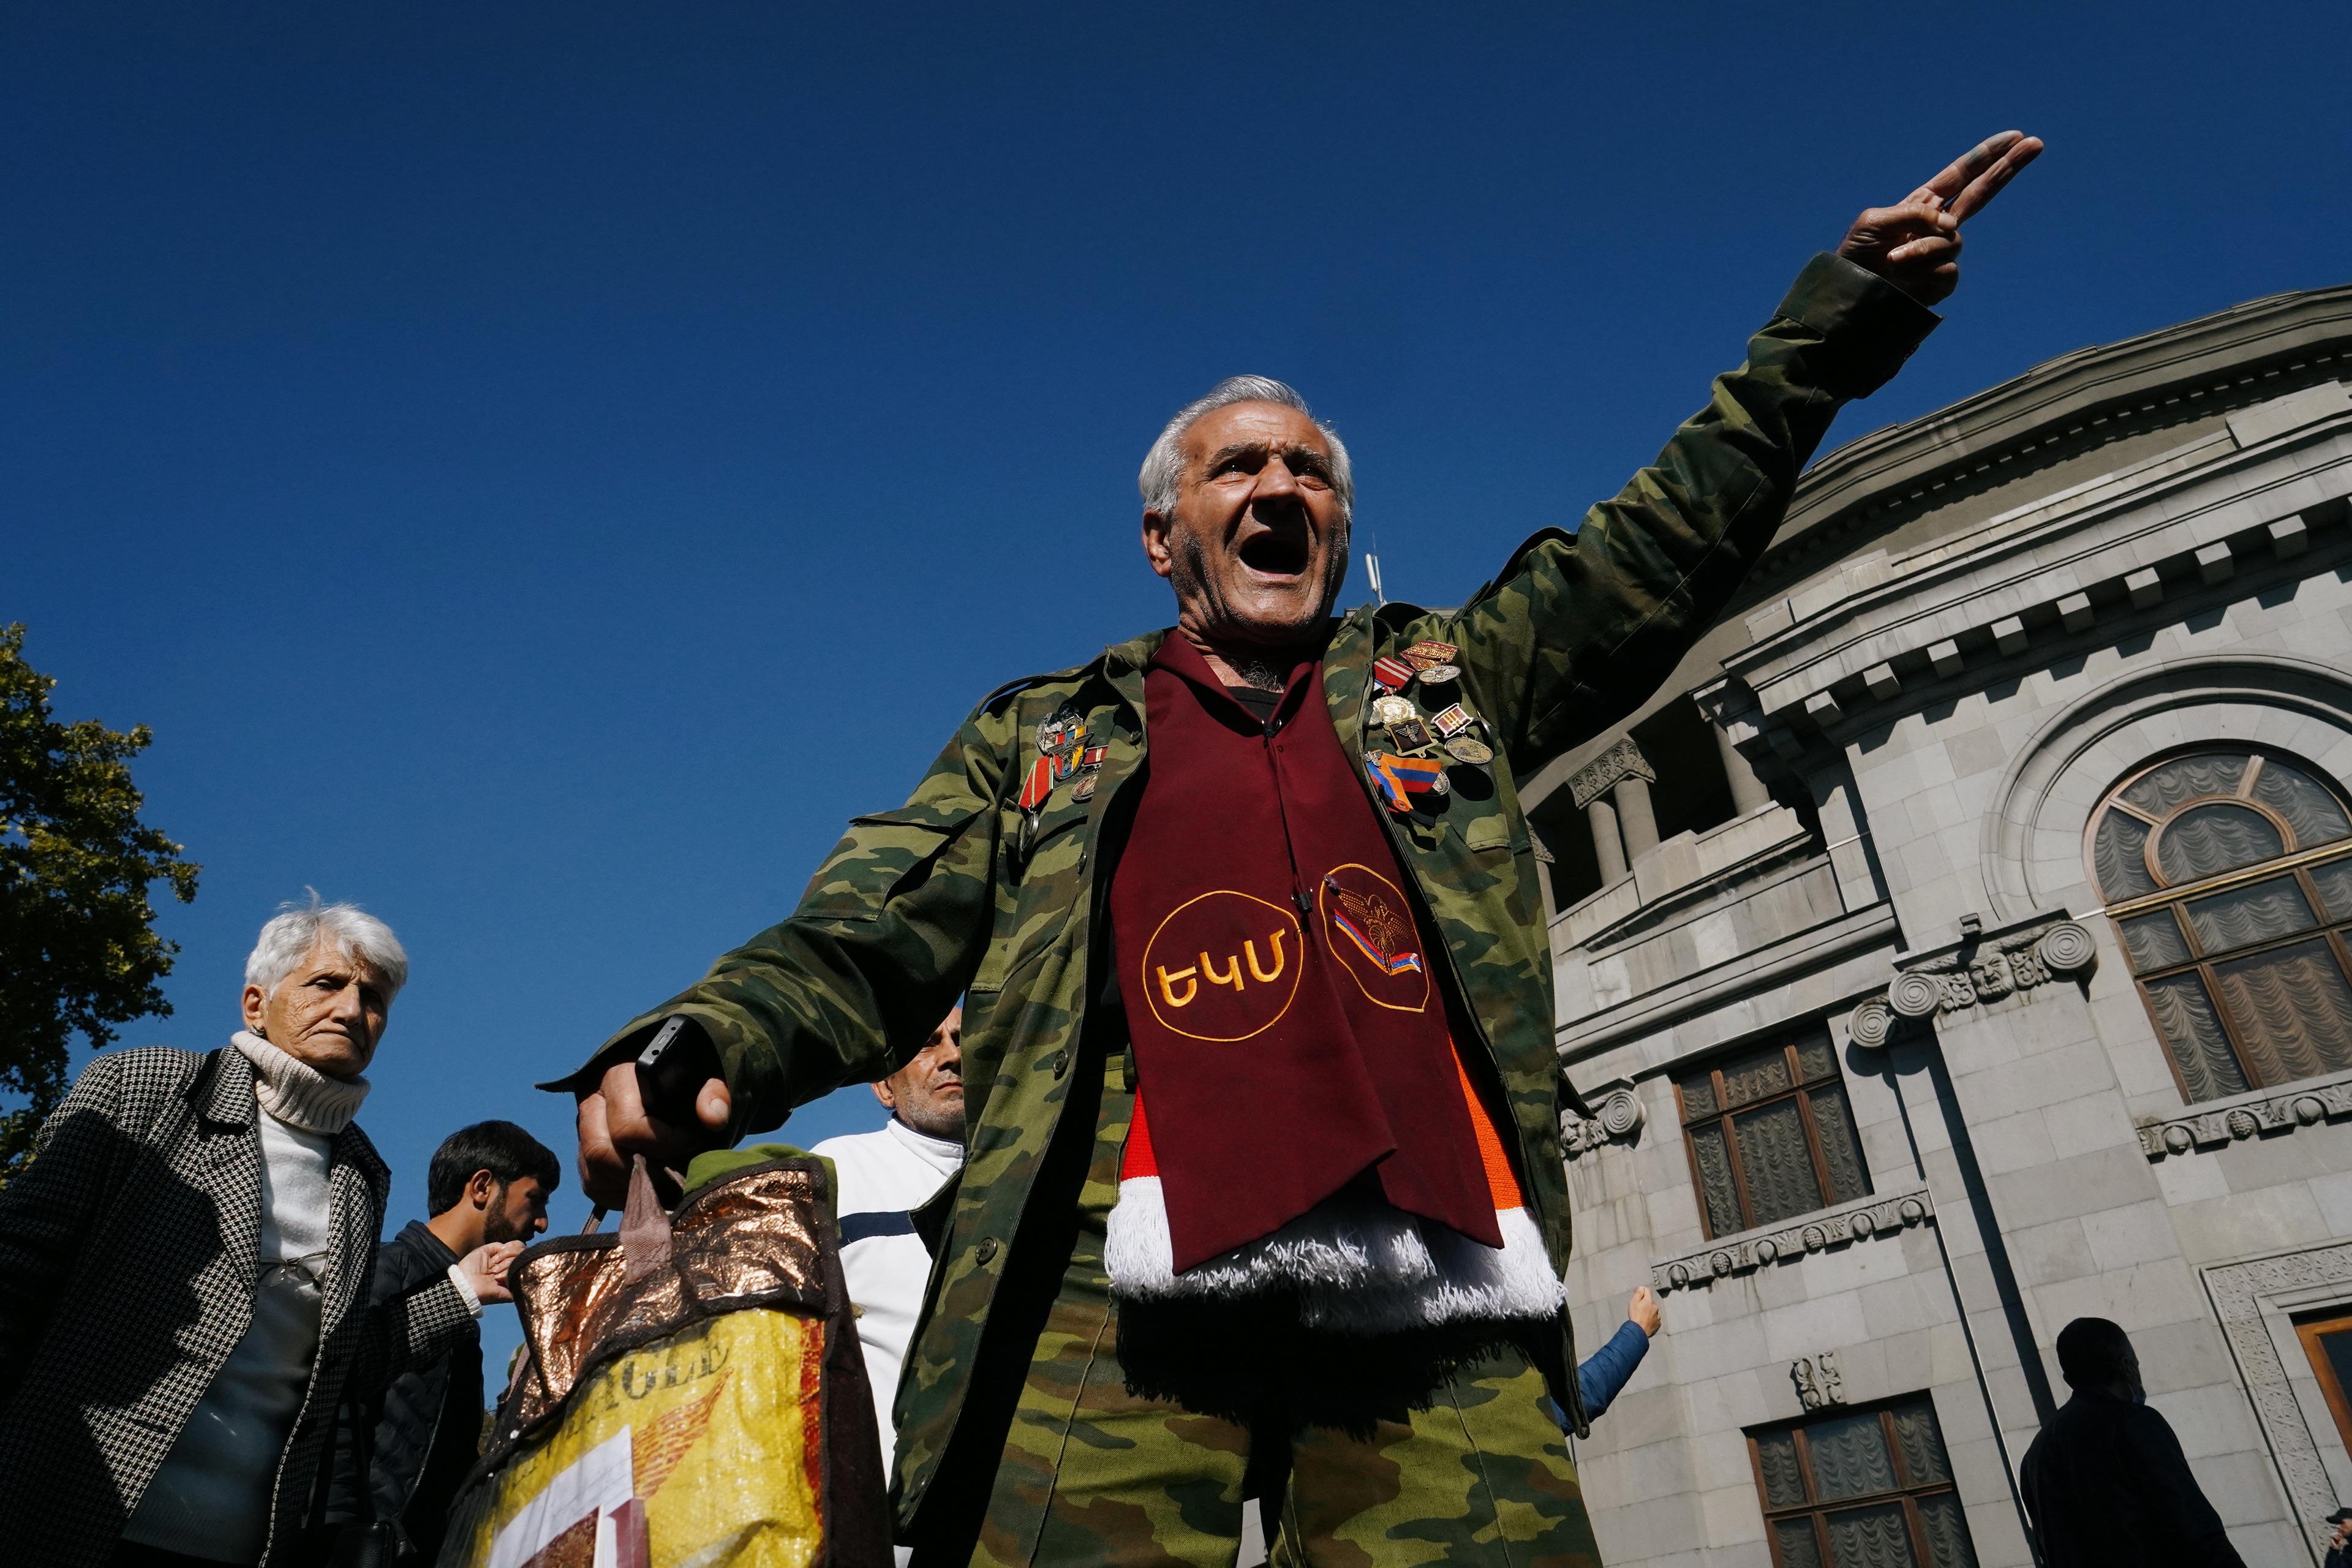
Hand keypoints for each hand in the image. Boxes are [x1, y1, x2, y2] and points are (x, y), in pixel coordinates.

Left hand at [462, 1241, 526, 1304]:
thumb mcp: (483, 1251)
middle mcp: (511, 1268)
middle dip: (509, 1253)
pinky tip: (497, 1278)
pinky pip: (517, 1276)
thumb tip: (509, 1246)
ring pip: (520, 1263)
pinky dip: (506, 1273)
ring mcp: (512, 1279)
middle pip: (523, 1254)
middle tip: (495, 1261)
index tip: (503, 1248)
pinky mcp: (513, 1290)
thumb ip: (497, 1246)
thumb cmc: (469, 1268)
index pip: (520, 1248)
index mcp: (504, 1260)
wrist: (464, 1283)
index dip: (514, 1246)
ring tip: (494, 1272)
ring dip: (505, 1264)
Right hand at [574, 1058, 731, 1208]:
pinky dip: (620, 1194)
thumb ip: (715, 1091)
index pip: (629, 1125)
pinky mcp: (584, 1152)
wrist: (672, 1085)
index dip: (663, 1143)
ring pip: (594, 1170)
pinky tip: (648, 1185)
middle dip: (643, 1170)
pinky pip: (593, 1184)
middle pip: (602, 1151)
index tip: (690, 1141)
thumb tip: (713, 1117)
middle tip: (674, 1170)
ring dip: (631, 1184)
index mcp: (621, 1076)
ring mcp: (584, 1128)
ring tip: (664, 1179)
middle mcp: (593, 1100)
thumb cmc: (688, 1081)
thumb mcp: (707, 1077)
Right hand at [1628, 1284, 1661, 1336]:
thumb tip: (1642, 1288)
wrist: (1639, 1331)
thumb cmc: (1635, 1316)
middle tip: (1638, 1309)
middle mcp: (1655, 1307)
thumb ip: (1638, 1293)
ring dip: (1648, 1312)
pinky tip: (1645, 1322)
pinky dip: (1651, 1319)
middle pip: (1650, 1301)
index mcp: (1649, 1301)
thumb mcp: (1633, 1302)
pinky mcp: (1658, 1323)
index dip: (1642, 1291)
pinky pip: (1655, 1319)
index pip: (1647, 1290)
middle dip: (1645, 1303)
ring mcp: (1657, 1316)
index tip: (1638, 1295)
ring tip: (1641, 1317)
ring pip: (1653, 1310)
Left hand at [1838, 130, 2042, 306]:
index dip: (1985, 157)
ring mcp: (1944, 252)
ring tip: (1893, 260)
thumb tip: (1951, 225)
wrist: (1851, 294)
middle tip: (2036, 144)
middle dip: (2008, 167)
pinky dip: (1921, 269)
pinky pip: (1946, 268)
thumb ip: (1914, 213)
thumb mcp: (1875, 221)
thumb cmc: (1855, 256)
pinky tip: (1903, 276)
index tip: (2014, 137)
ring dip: (1920, 249)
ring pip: (1952, 240)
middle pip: (1982, 192)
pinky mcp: (1943, 280)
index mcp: (1923, 205)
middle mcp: (1939, 226)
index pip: (1960, 176)